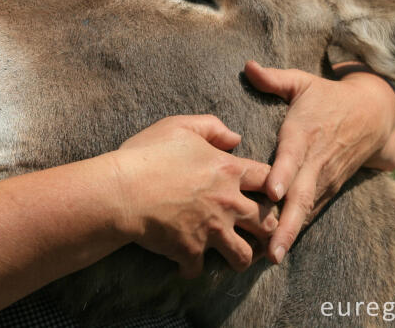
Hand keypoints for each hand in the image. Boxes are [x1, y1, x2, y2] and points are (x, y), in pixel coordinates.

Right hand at [109, 115, 276, 277]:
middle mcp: (228, 203)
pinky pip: (200, 269)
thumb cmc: (147, 155)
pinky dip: (193, 268)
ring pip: (244, 255)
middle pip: (266, 222)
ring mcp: (212, 230)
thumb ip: (212, 127)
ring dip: (242, 257)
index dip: (273, 186)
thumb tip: (235, 138)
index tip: (270, 193)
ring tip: (237, 258)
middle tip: (262, 231)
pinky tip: (186, 265)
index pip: (268, 180)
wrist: (121, 191)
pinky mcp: (191, 251)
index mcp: (228, 171)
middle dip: (268, 228)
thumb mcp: (179, 126)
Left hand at [243, 61, 394, 264]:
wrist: (373, 116)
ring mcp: (323, 179)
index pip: (292, 156)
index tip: (273, 192)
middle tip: (272, 250)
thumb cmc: (327, 97)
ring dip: (291, 234)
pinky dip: (296, 230)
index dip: (283, 174)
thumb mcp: (302, 81)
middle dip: (287, 224)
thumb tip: (247, 66)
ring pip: (306, 211)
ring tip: (270, 257)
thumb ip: (274, 78)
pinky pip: (310, 212)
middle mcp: (315, 162)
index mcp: (304, 134)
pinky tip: (277, 250)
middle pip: (301, 196)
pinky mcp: (326, 190)